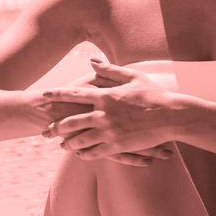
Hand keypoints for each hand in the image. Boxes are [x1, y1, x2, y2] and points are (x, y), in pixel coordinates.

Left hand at [35, 60, 182, 164]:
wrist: (171, 115)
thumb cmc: (154, 94)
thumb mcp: (132, 76)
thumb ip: (109, 69)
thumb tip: (92, 60)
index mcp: (105, 96)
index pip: (74, 95)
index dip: (56, 95)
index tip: (43, 95)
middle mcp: (103, 114)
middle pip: (72, 121)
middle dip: (56, 127)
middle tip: (45, 132)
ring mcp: (110, 131)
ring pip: (81, 140)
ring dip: (69, 144)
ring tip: (62, 146)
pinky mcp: (118, 145)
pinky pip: (96, 152)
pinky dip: (86, 153)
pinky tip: (80, 155)